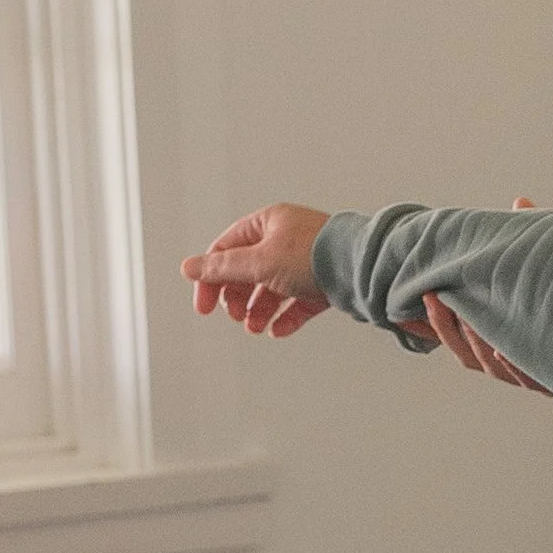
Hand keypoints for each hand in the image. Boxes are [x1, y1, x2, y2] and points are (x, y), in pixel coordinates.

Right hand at [182, 201, 330, 338]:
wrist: (363, 270)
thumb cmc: (315, 255)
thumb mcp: (259, 262)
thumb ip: (223, 268)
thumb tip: (189, 268)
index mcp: (268, 223)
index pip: (227, 249)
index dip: (212, 278)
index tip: (205, 306)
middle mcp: (287, 239)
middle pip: (249, 271)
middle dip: (239, 297)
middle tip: (236, 316)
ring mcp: (307, 261)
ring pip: (273, 288)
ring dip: (260, 310)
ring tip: (256, 327)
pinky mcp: (324, 282)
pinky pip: (298, 301)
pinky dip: (286, 316)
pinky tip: (278, 329)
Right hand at [423, 199, 549, 389]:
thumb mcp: (550, 269)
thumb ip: (532, 242)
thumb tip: (520, 201)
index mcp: (504, 341)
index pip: (459, 337)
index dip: (438, 324)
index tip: (422, 297)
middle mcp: (515, 363)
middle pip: (469, 356)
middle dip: (450, 329)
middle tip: (437, 298)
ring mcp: (534, 376)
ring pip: (493, 368)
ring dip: (477, 343)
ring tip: (469, 315)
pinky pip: (529, 380)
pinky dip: (513, 365)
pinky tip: (503, 348)